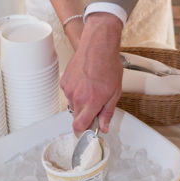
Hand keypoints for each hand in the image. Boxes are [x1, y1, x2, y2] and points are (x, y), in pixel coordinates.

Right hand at [60, 13, 123, 134]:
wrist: (98, 47)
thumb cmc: (108, 66)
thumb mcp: (115, 92)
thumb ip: (107, 112)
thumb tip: (103, 127)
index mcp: (91, 102)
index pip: (80, 127)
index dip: (82, 133)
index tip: (87, 133)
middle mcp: (78, 97)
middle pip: (76, 117)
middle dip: (85, 115)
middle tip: (96, 105)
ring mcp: (69, 89)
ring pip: (73, 104)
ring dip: (81, 102)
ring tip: (91, 88)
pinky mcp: (65, 82)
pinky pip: (69, 93)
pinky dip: (76, 91)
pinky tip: (85, 82)